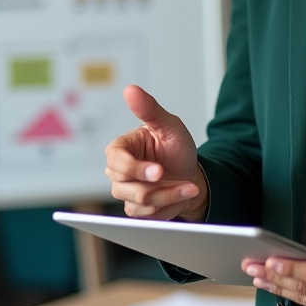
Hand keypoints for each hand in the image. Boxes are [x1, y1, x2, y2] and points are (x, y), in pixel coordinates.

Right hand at [104, 84, 207, 221]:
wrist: (189, 173)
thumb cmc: (175, 147)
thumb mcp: (168, 125)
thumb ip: (149, 109)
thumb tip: (130, 89)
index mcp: (120, 149)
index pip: (116, 161)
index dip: (136, 168)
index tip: (158, 171)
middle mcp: (117, 172)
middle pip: (126, 186)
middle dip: (158, 186)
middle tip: (182, 183)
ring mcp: (125, 192)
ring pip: (139, 202)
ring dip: (169, 196)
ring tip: (187, 187)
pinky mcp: (135, 209)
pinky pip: (147, 215)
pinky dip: (168, 206)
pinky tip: (180, 194)